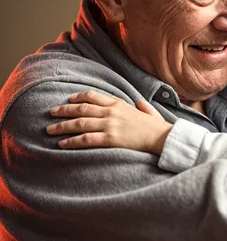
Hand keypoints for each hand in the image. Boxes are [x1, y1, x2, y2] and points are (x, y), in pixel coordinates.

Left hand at [47, 91, 172, 154]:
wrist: (161, 136)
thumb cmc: (156, 126)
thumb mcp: (148, 110)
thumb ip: (142, 105)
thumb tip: (139, 102)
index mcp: (118, 103)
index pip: (93, 96)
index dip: (78, 97)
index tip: (68, 100)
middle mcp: (111, 112)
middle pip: (81, 109)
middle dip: (64, 111)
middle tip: (51, 113)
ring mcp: (110, 125)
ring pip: (79, 124)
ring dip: (62, 126)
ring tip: (50, 130)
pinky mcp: (110, 139)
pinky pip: (85, 139)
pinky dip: (72, 141)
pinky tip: (62, 144)